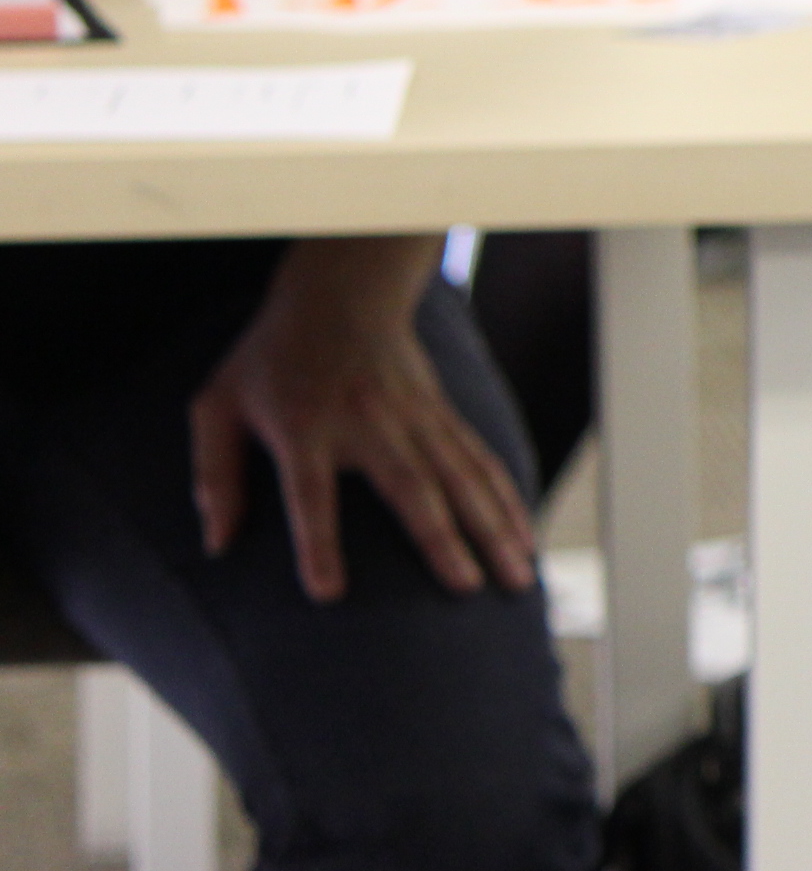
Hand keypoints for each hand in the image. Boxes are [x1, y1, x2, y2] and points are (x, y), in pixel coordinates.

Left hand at [189, 237, 538, 602]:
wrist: (342, 291)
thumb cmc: (270, 357)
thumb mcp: (218, 405)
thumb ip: (215, 474)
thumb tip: (217, 545)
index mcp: (303, 425)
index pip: (310, 491)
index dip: (316, 542)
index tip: (329, 592)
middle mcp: (368, 422)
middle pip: (411, 486)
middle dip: (443, 538)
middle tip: (469, 589)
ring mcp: (414, 415)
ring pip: (461, 476)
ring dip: (493, 525)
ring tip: (518, 574)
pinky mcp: (440, 413)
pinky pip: (479, 460)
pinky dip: (505, 498)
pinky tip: (524, 535)